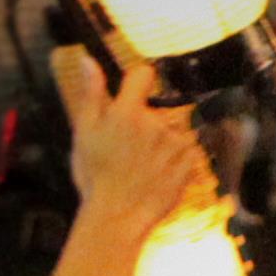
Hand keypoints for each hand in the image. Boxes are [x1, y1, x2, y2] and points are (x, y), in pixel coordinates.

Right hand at [58, 47, 206, 244]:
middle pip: (156, 107)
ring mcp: (177, 143)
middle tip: (127, 146)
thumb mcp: (84, 133)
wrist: (117, 215)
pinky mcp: (191, 161)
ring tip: (141, 163)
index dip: (136, 80)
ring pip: (171, 129)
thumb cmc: (95, 176)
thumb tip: (88, 60)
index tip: (131, 93)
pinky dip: (174, 157)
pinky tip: (156, 172)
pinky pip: (186, 149)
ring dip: (161, 140)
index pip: (143, 74)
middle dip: (145, 120)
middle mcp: (157, 123)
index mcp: (128, 112)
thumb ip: (91, 94)